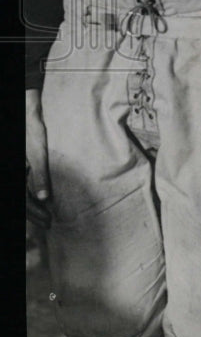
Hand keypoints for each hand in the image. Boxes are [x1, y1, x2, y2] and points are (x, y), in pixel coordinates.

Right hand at [26, 89, 50, 228]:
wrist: (27, 113)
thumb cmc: (31, 131)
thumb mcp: (37, 152)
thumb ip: (40, 175)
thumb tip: (44, 198)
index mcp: (15, 174)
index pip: (24, 202)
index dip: (35, 214)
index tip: (48, 221)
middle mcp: (15, 174)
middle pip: (22, 201)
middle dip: (34, 214)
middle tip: (48, 223)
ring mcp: (18, 171)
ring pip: (22, 195)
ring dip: (32, 206)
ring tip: (46, 215)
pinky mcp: (21, 167)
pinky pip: (24, 185)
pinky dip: (31, 195)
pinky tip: (41, 199)